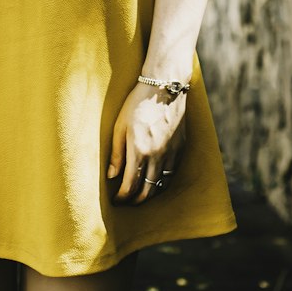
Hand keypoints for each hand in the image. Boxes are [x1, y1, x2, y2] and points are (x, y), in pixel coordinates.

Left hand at [107, 82, 186, 203]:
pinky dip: (162, 182)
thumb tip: (112, 176)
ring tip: (140, 195)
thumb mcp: (120, 126)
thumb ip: (117, 154)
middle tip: (127, 202)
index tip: (116, 201)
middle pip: (147, 190)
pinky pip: (172, 174)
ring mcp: (171, 154)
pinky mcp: (180, 149)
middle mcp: (157, 156)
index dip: (122, 197)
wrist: (164, 88)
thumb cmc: (137, 104)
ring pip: (161, 185)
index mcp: (139, 151)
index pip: (130, 185)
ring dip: (150, 194)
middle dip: (136, 200)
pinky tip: (155, 182)